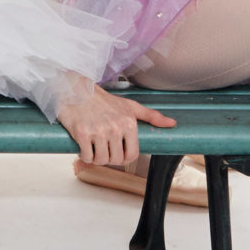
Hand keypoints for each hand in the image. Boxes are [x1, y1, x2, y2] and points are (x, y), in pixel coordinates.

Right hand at [54, 79, 178, 166]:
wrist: (76, 89)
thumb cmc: (103, 100)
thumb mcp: (130, 106)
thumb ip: (151, 116)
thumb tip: (172, 124)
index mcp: (129, 123)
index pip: (132, 154)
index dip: (123, 157)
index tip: (116, 151)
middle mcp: (115, 127)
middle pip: (115, 159)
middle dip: (108, 158)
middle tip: (102, 148)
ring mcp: (98, 131)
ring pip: (101, 160)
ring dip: (96, 158)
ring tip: (93, 147)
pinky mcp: (82, 133)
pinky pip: (87, 156)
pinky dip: (84, 155)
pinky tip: (84, 146)